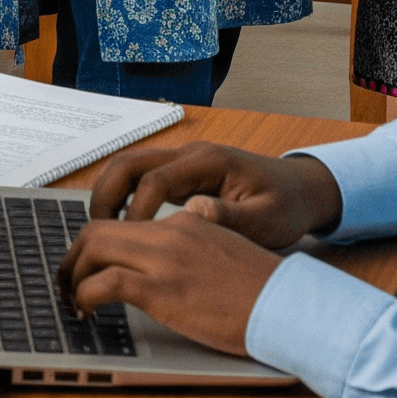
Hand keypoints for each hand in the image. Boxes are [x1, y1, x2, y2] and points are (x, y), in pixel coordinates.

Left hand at [56, 208, 280, 357]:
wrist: (288, 305)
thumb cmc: (263, 288)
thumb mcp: (226, 249)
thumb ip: (197, 239)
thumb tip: (177, 240)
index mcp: (185, 221)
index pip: (124, 219)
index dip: (97, 241)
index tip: (88, 262)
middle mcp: (169, 232)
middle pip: (98, 229)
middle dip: (73, 256)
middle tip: (67, 281)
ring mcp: (164, 259)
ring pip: (95, 248)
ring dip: (73, 274)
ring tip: (72, 299)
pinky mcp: (163, 290)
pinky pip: (106, 283)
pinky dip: (86, 294)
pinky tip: (87, 310)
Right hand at [85, 140, 341, 246]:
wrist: (300, 189)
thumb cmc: (286, 205)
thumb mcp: (267, 220)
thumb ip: (232, 218)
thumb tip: (196, 213)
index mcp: (207, 162)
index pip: (156, 180)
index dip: (137, 211)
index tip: (132, 242)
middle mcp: (188, 155)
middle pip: (130, 162)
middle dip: (107, 194)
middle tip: (96, 232)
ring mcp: (183, 162)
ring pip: (129, 166)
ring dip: (110, 194)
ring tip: (101, 231)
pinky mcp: (182, 174)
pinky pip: (141, 179)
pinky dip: (124, 197)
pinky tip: (122, 227)